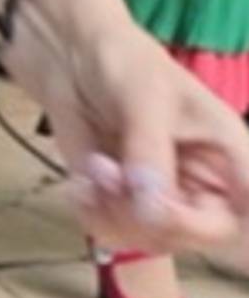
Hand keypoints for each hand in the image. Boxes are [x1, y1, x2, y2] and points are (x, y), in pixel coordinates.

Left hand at [36, 27, 248, 258]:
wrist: (69, 56)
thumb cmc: (124, 62)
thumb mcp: (145, 98)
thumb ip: (150, 150)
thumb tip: (152, 205)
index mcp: (228, 153)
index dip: (221, 221)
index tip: (172, 206)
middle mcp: (201, 183)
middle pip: (200, 236)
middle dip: (153, 218)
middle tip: (113, 178)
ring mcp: (162, 197)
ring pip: (153, 240)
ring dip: (116, 214)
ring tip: (96, 168)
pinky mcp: (122, 204)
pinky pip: (117, 235)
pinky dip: (94, 216)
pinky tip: (81, 183)